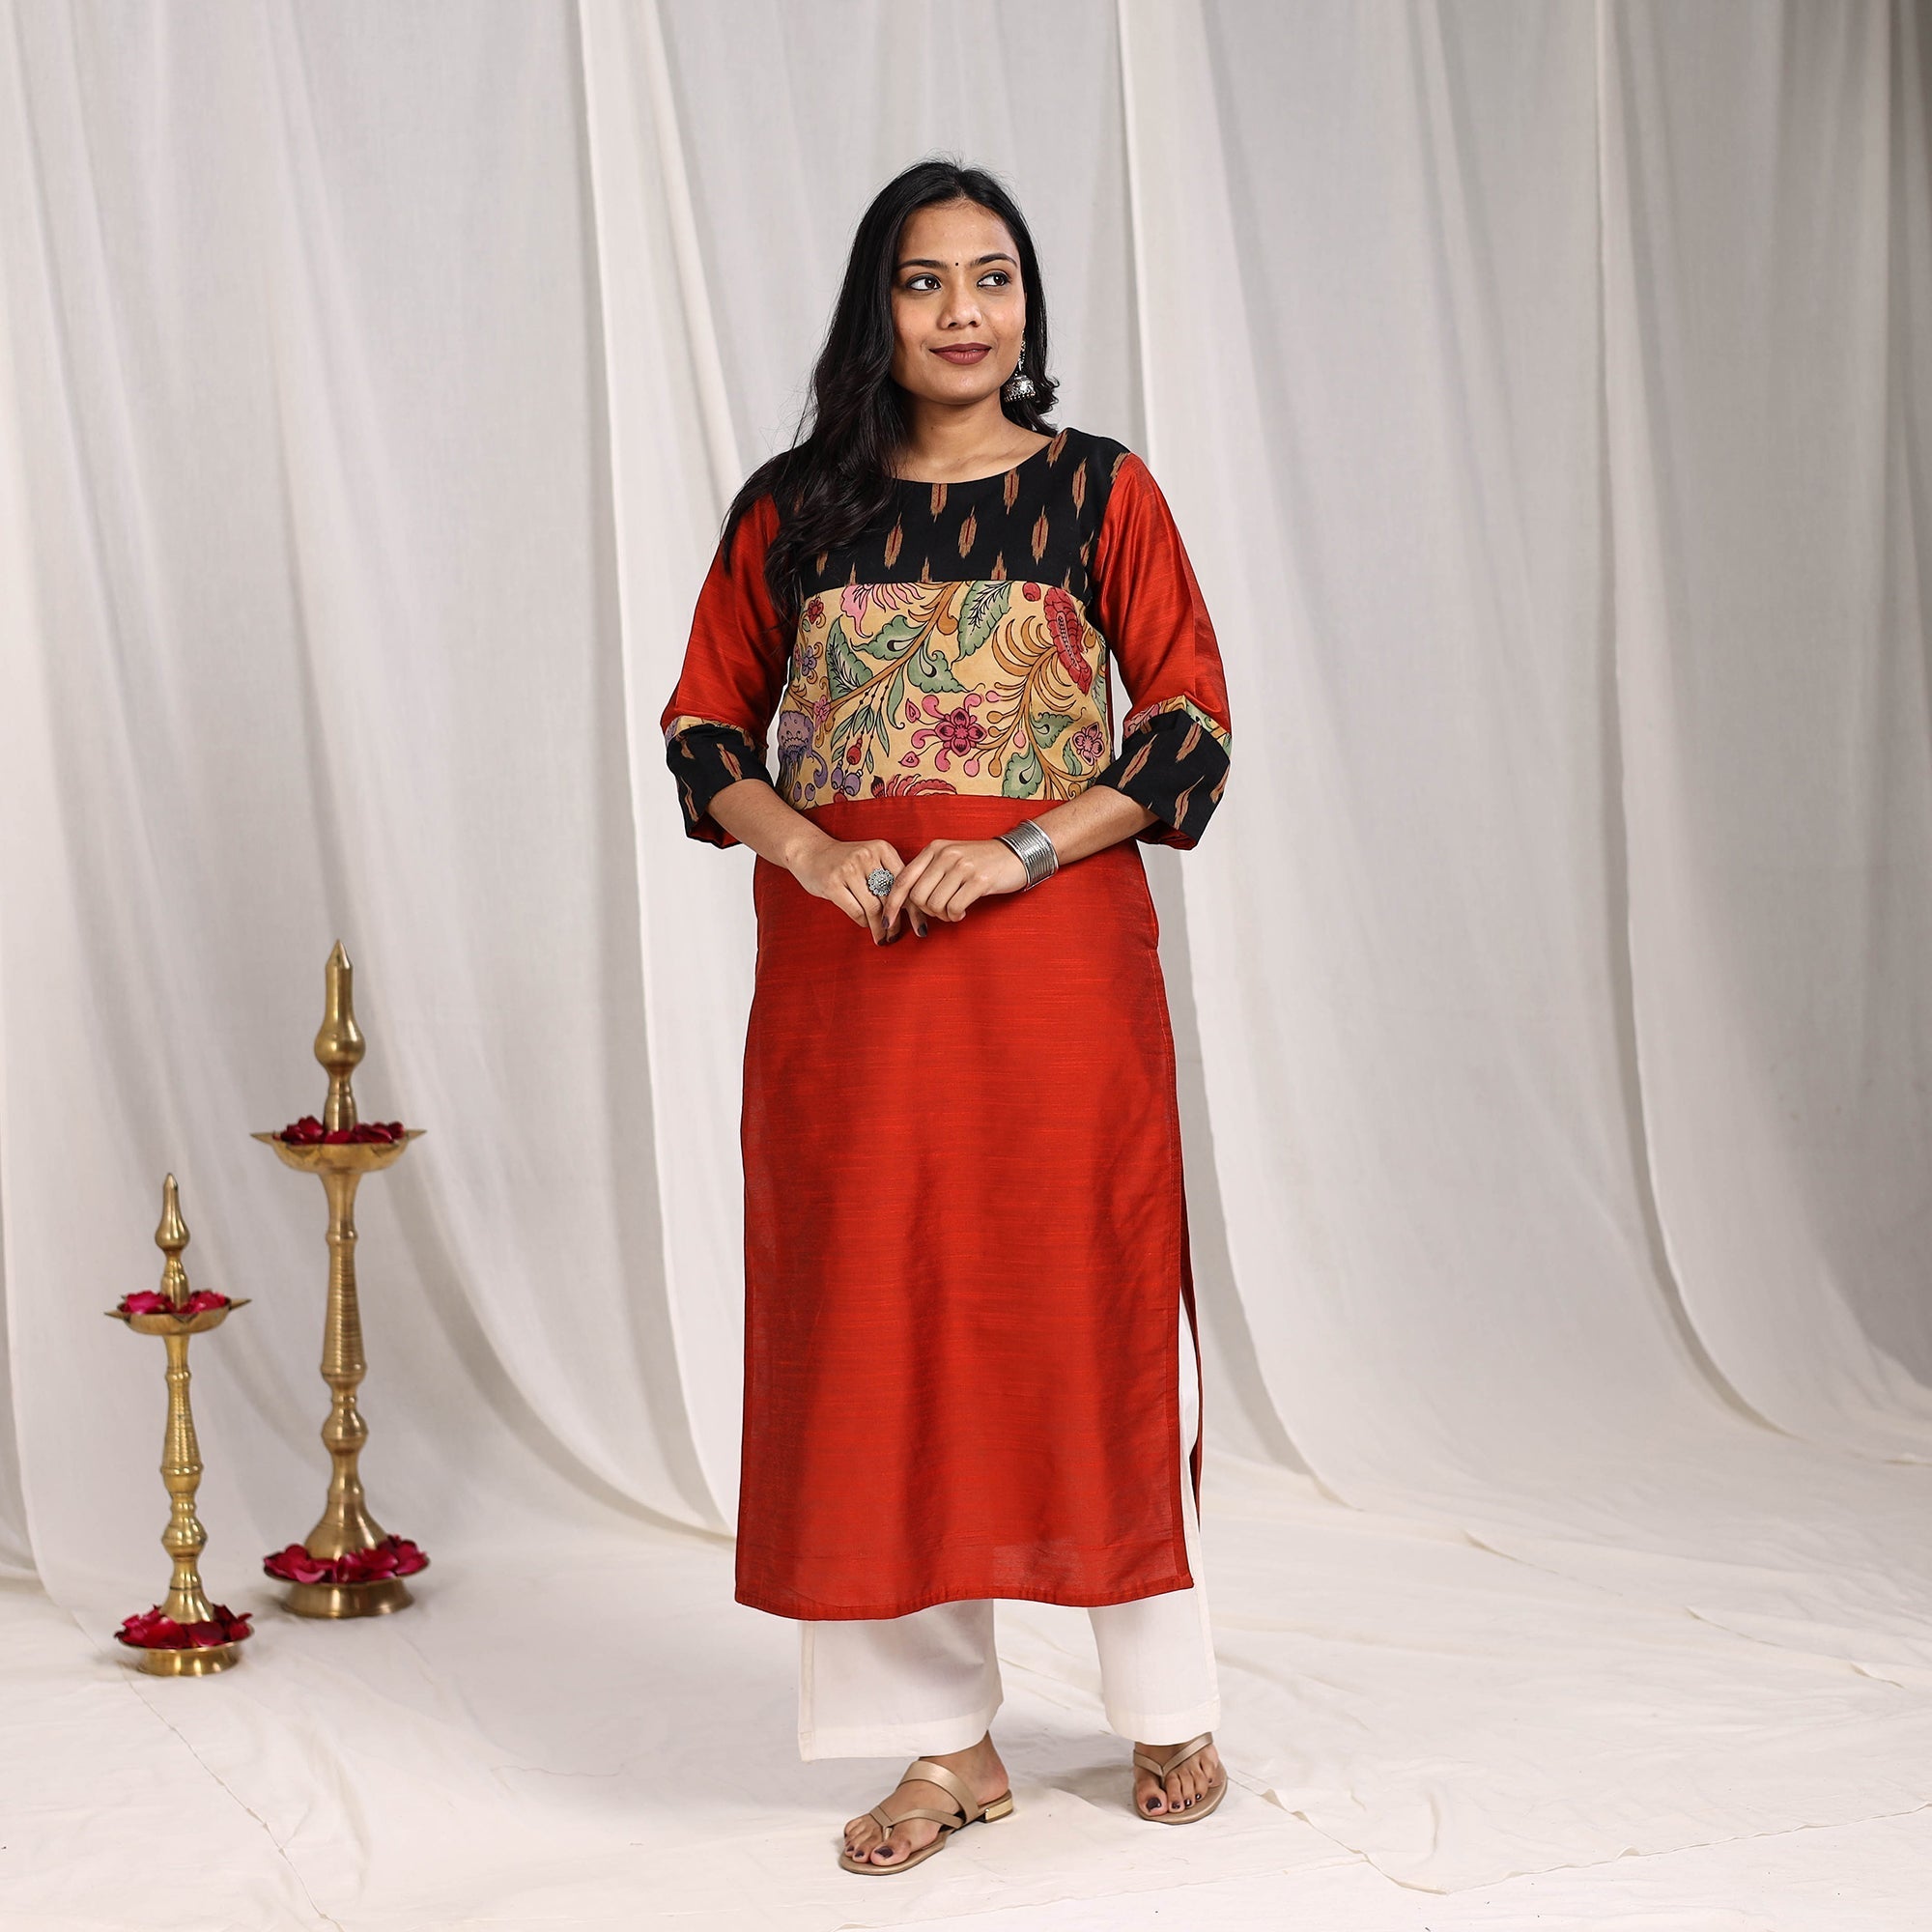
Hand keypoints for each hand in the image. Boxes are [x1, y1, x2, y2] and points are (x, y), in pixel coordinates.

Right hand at [790, 837, 930, 944]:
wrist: (809, 851)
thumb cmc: (846, 861)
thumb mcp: (871, 860)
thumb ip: (890, 877)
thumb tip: (913, 911)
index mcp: (882, 849)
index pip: (905, 883)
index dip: (914, 909)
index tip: (921, 928)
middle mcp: (867, 856)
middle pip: (890, 898)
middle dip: (895, 922)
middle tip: (895, 936)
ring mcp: (849, 869)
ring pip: (874, 908)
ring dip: (879, 927)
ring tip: (882, 937)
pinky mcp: (833, 883)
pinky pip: (856, 911)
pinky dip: (863, 922)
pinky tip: (865, 925)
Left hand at [879, 837, 1029, 937]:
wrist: (1014, 855)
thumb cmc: (979, 862)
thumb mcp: (949, 858)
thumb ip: (928, 873)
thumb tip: (905, 901)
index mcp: (933, 849)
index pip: (903, 879)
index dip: (892, 904)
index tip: (888, 921)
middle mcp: (945, 855)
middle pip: (918, 897)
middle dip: (926, 912)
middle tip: (940, 911)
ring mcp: (962, 867)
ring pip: (935, 905)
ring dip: (943, 915)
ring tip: (954, 910)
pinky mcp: (978, 880)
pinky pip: (954, 908)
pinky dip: (955, 916)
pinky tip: (962, 912)